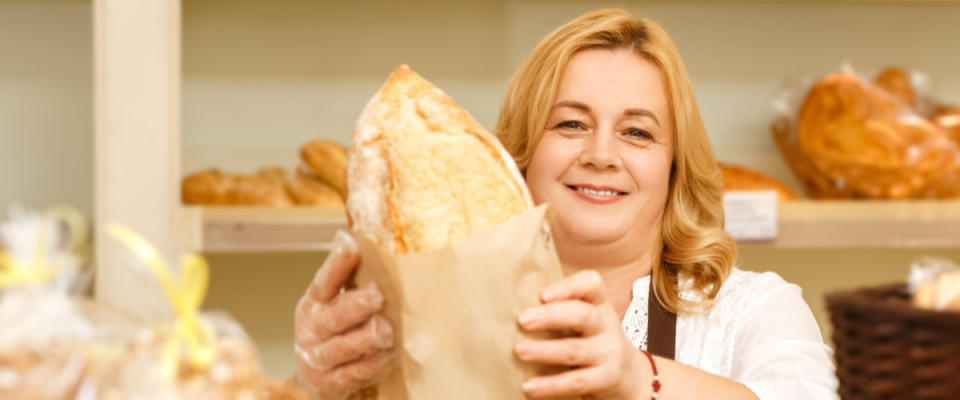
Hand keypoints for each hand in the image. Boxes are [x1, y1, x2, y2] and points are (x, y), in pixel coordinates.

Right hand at [293, 231, 394, 399]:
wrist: (317, 382)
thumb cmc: (332, 335)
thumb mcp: (332, 305)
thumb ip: (344, 278)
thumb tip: (351, 237)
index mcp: (312, 306)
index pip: (322, 283)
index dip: (336, 265)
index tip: (351, 244)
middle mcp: (311, 332)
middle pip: (331, 319)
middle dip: (355, 306)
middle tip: (377, 296)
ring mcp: (319, 360)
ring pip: (341, 348)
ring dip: (365, 339)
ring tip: (385, 330)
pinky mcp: (331, 385)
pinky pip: (354, 374)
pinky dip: (372, 365)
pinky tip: (388, 355)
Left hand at [514, 270, 648, 398]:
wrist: (629, 377)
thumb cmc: (592, 341)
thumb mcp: (585, 321)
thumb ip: (560, 309)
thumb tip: (506, 305)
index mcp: (599, 304)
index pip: (592, 284)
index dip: (568, 287)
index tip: (543, 294)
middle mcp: (606, 325)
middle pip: (582, 315)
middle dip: (550, 316)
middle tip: (522, 320)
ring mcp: (609, 352)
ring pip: (575, 349)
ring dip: (544, 350)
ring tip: (519, 350)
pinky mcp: (607, 378)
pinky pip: (577, 381)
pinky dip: (551, 384)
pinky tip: (529, 386)